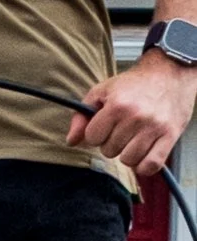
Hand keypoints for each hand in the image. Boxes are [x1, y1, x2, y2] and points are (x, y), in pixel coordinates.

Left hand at [69, 50, 196, 176]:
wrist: (168, 74)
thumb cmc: (133, 84)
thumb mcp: (101, 92)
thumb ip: (81, 116)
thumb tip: (71, 142)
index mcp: (117, 105)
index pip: (92, 138)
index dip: (95, 134)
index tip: (104, 126)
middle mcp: (136, 117)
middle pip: (109, 150)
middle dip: (111, 142)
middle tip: (121, 129)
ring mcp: (155, 128)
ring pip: (128, 160)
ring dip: (127, 154)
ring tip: (132, 139)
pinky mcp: (171, 136)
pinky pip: (151, 165)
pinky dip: (144, 166)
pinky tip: (142, 156)